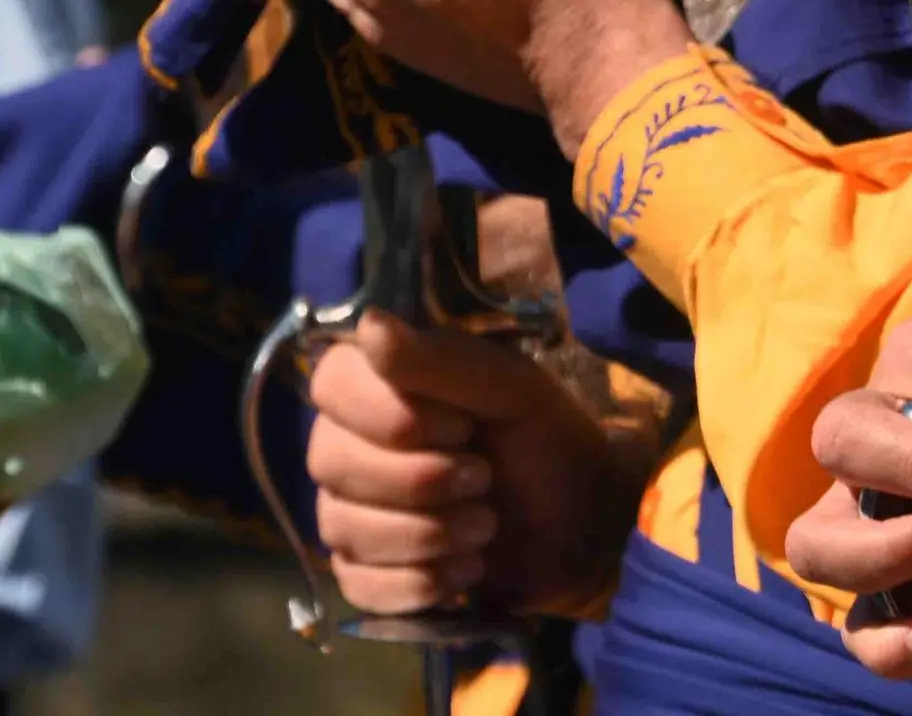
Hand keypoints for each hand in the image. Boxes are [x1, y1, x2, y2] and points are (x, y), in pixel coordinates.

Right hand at [305, 311, 644, 618]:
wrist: (582, 525)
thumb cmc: (546, 442)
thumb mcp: (510, 390)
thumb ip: (440, 361)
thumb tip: (369, 326)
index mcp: (380, 384)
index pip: (331, 384)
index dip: (389, 414)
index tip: (461, 427)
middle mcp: (349, 443)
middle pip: (330, 460)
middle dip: (419, 480)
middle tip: (484, 479)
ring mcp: (350, 511)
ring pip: (342, 526)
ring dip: (428, 534)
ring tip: (485, 526)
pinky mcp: (366, 573)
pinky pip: (358, 584)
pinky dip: (419, 584)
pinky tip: (465, 570)